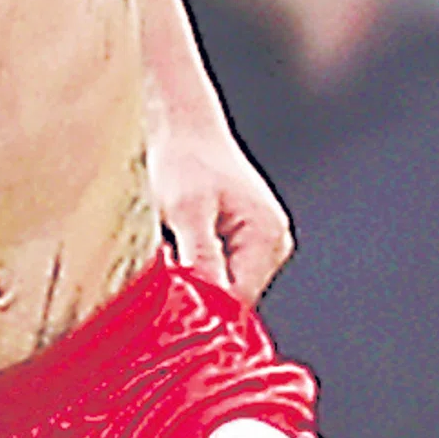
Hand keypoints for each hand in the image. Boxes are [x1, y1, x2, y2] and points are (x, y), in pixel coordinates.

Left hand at [153, 137, 293, 306]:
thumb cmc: (185, 160)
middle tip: (166, 261)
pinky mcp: (242, 243)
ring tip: (173, 243)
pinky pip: (217, 271)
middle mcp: (272, 244)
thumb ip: (200, 258)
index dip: (203, 308)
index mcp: (267, 237)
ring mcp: (260, 245)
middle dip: (198, 291)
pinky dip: (194, 265)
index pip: (238, 301)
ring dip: (194, 277)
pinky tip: (178, 241)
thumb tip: (208, 304)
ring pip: (222, 286)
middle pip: (232, 298)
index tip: (168, 298)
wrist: (183, 128)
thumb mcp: (186, 211)